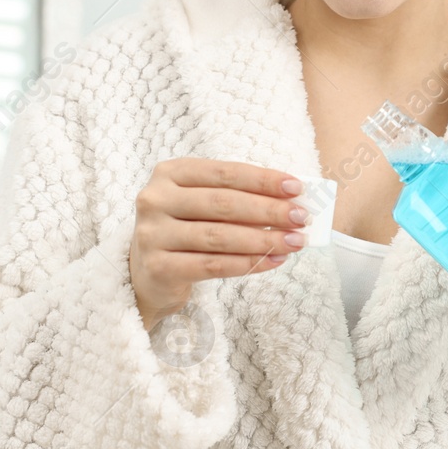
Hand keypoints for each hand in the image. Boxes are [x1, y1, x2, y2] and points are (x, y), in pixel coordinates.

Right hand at [129, 159, 308, 331]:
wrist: (146, 276)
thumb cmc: (185, 231)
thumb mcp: (202, 205)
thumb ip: (237, 198)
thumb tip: (289, 201)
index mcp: (170, 173)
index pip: (224, 172)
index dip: (262, 180)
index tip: (296, 188)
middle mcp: (155, 199)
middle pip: (223, 203)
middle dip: (269, 210)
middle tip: (301, 218)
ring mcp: (153, 234)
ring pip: (219, 236)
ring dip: (264, 239)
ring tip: (295, 242)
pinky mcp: (158, 267)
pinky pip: (213, 266)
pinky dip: (248, 263)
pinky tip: (274, 261)